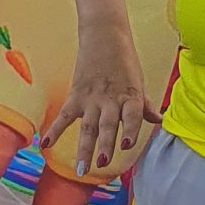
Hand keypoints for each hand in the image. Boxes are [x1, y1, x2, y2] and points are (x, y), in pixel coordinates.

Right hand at [45, 27, 146, 179]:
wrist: (104, 35)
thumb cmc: (124, 60)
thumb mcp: (138, 82)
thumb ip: (144, 105)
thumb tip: (159, 120)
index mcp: (130, 95)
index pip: (131, 115)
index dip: (130, 129)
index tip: (127, 145)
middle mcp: (110, 99)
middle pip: (107, 125)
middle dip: (105, 146)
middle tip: (103, 164)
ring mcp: (91, 98)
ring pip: (87, 127)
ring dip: (85, 148)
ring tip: (81, 169)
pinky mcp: (76, 95)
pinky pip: (64, 116)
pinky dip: (55, 130)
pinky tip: (46, 144)